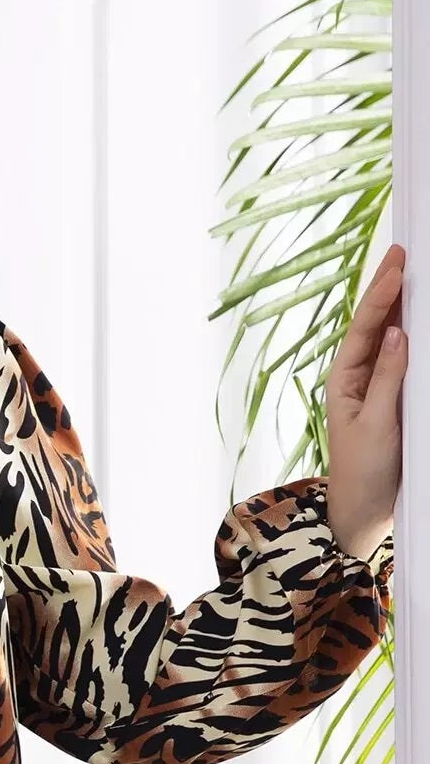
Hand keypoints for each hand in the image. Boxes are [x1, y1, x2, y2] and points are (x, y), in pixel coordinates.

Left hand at [325, 242, 406, 560]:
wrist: (363, 511)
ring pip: (390, 338)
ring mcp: (376, 387)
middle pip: (376, 325)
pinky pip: (404, 361)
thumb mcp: (377, 424)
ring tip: (410, 272)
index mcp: (345, 381)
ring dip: (401, 307)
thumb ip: (389, 378)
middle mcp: (358, 378)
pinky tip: (417, 320)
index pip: (366, 328)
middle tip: (402, 251)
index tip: (396, 263)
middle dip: (389, 289)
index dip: (381, 294)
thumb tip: (400, 332)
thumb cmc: (364, 472)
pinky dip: (412, 338)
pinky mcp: (393, 400)